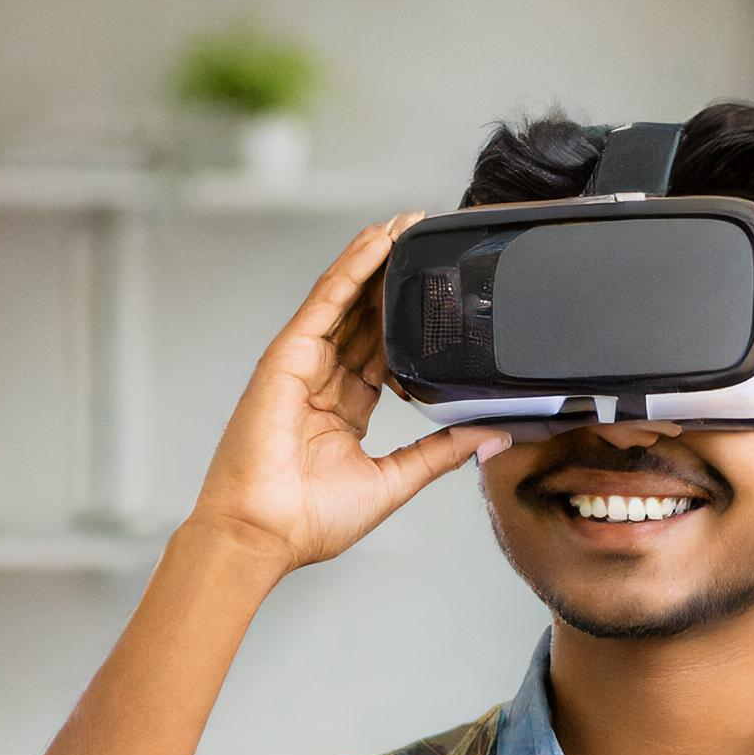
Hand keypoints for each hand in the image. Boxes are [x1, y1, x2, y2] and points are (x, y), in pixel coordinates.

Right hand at [182, 211, 507, 584]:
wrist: (265, 532)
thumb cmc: (310, 520)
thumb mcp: (394, 482)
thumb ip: (440, 454)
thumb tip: (488, 436)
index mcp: (344, 412)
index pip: (384, 354)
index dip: (411, 325)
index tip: (442, 300)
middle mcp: (323, 383)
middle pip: (366, 319)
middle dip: (397, 279)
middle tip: (430, 238)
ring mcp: (303, 365)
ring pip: (347, 300)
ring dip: (378, 259)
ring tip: (410, 223)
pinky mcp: (288, 355)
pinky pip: (326, 301)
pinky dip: (352, 268)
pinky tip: (377, 239)